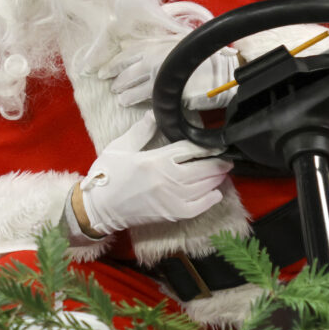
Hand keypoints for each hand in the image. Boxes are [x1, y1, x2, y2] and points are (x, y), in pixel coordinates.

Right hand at [78, 112, 230, 235]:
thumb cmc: (108, 175)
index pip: (188, 149)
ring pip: (203, 187)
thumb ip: (140, 131)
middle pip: (202, 169)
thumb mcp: (120, 147)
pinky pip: (198, 208)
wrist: (99, 207)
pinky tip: (215, 192)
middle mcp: (168, 180)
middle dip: (218, 162)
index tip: (217, 142)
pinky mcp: (172, 215)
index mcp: (155, 161)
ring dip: (216, 178)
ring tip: (224, 170)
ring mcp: (172, 199)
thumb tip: (153, 114)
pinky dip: (210, 199)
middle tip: (228, 157)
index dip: (206, 145)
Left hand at [99, 36, 237, 109]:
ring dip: (126, 96)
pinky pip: (150, 100)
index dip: (111, 65)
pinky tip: (140, 106)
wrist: (220, 70)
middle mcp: (153, 60)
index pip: (125, 56)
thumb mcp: (176, 44)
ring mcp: (159, 77)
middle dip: (116, 82)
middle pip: (126, 74)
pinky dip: (143, 103)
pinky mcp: (167, 93)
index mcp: (154, 46)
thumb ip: (157, 50)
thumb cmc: (200, 55)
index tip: (101, 72)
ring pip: (135, 89)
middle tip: (111, 88)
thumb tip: (140, 56)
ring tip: (121, 100)